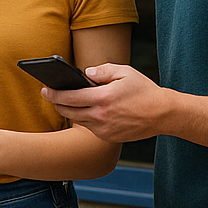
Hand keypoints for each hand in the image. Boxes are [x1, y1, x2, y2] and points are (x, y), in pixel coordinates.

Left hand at [42, 63, 172, 143]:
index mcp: (102, 99)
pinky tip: (85, 110)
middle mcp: (101, 116)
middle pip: (68, 111)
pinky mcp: (109, 137)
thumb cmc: (144, 91)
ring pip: (78, 120)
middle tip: (50, 95)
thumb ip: (102, 70)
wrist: (163, 114)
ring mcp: (104, 129)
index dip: (54, 93)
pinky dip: (85, 119)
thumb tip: (85, 73)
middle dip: (56, 103)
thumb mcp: (124, 72)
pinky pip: (90, 128)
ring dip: (70, 111)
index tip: (45, 89)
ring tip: (66, 101)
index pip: (69, 97)